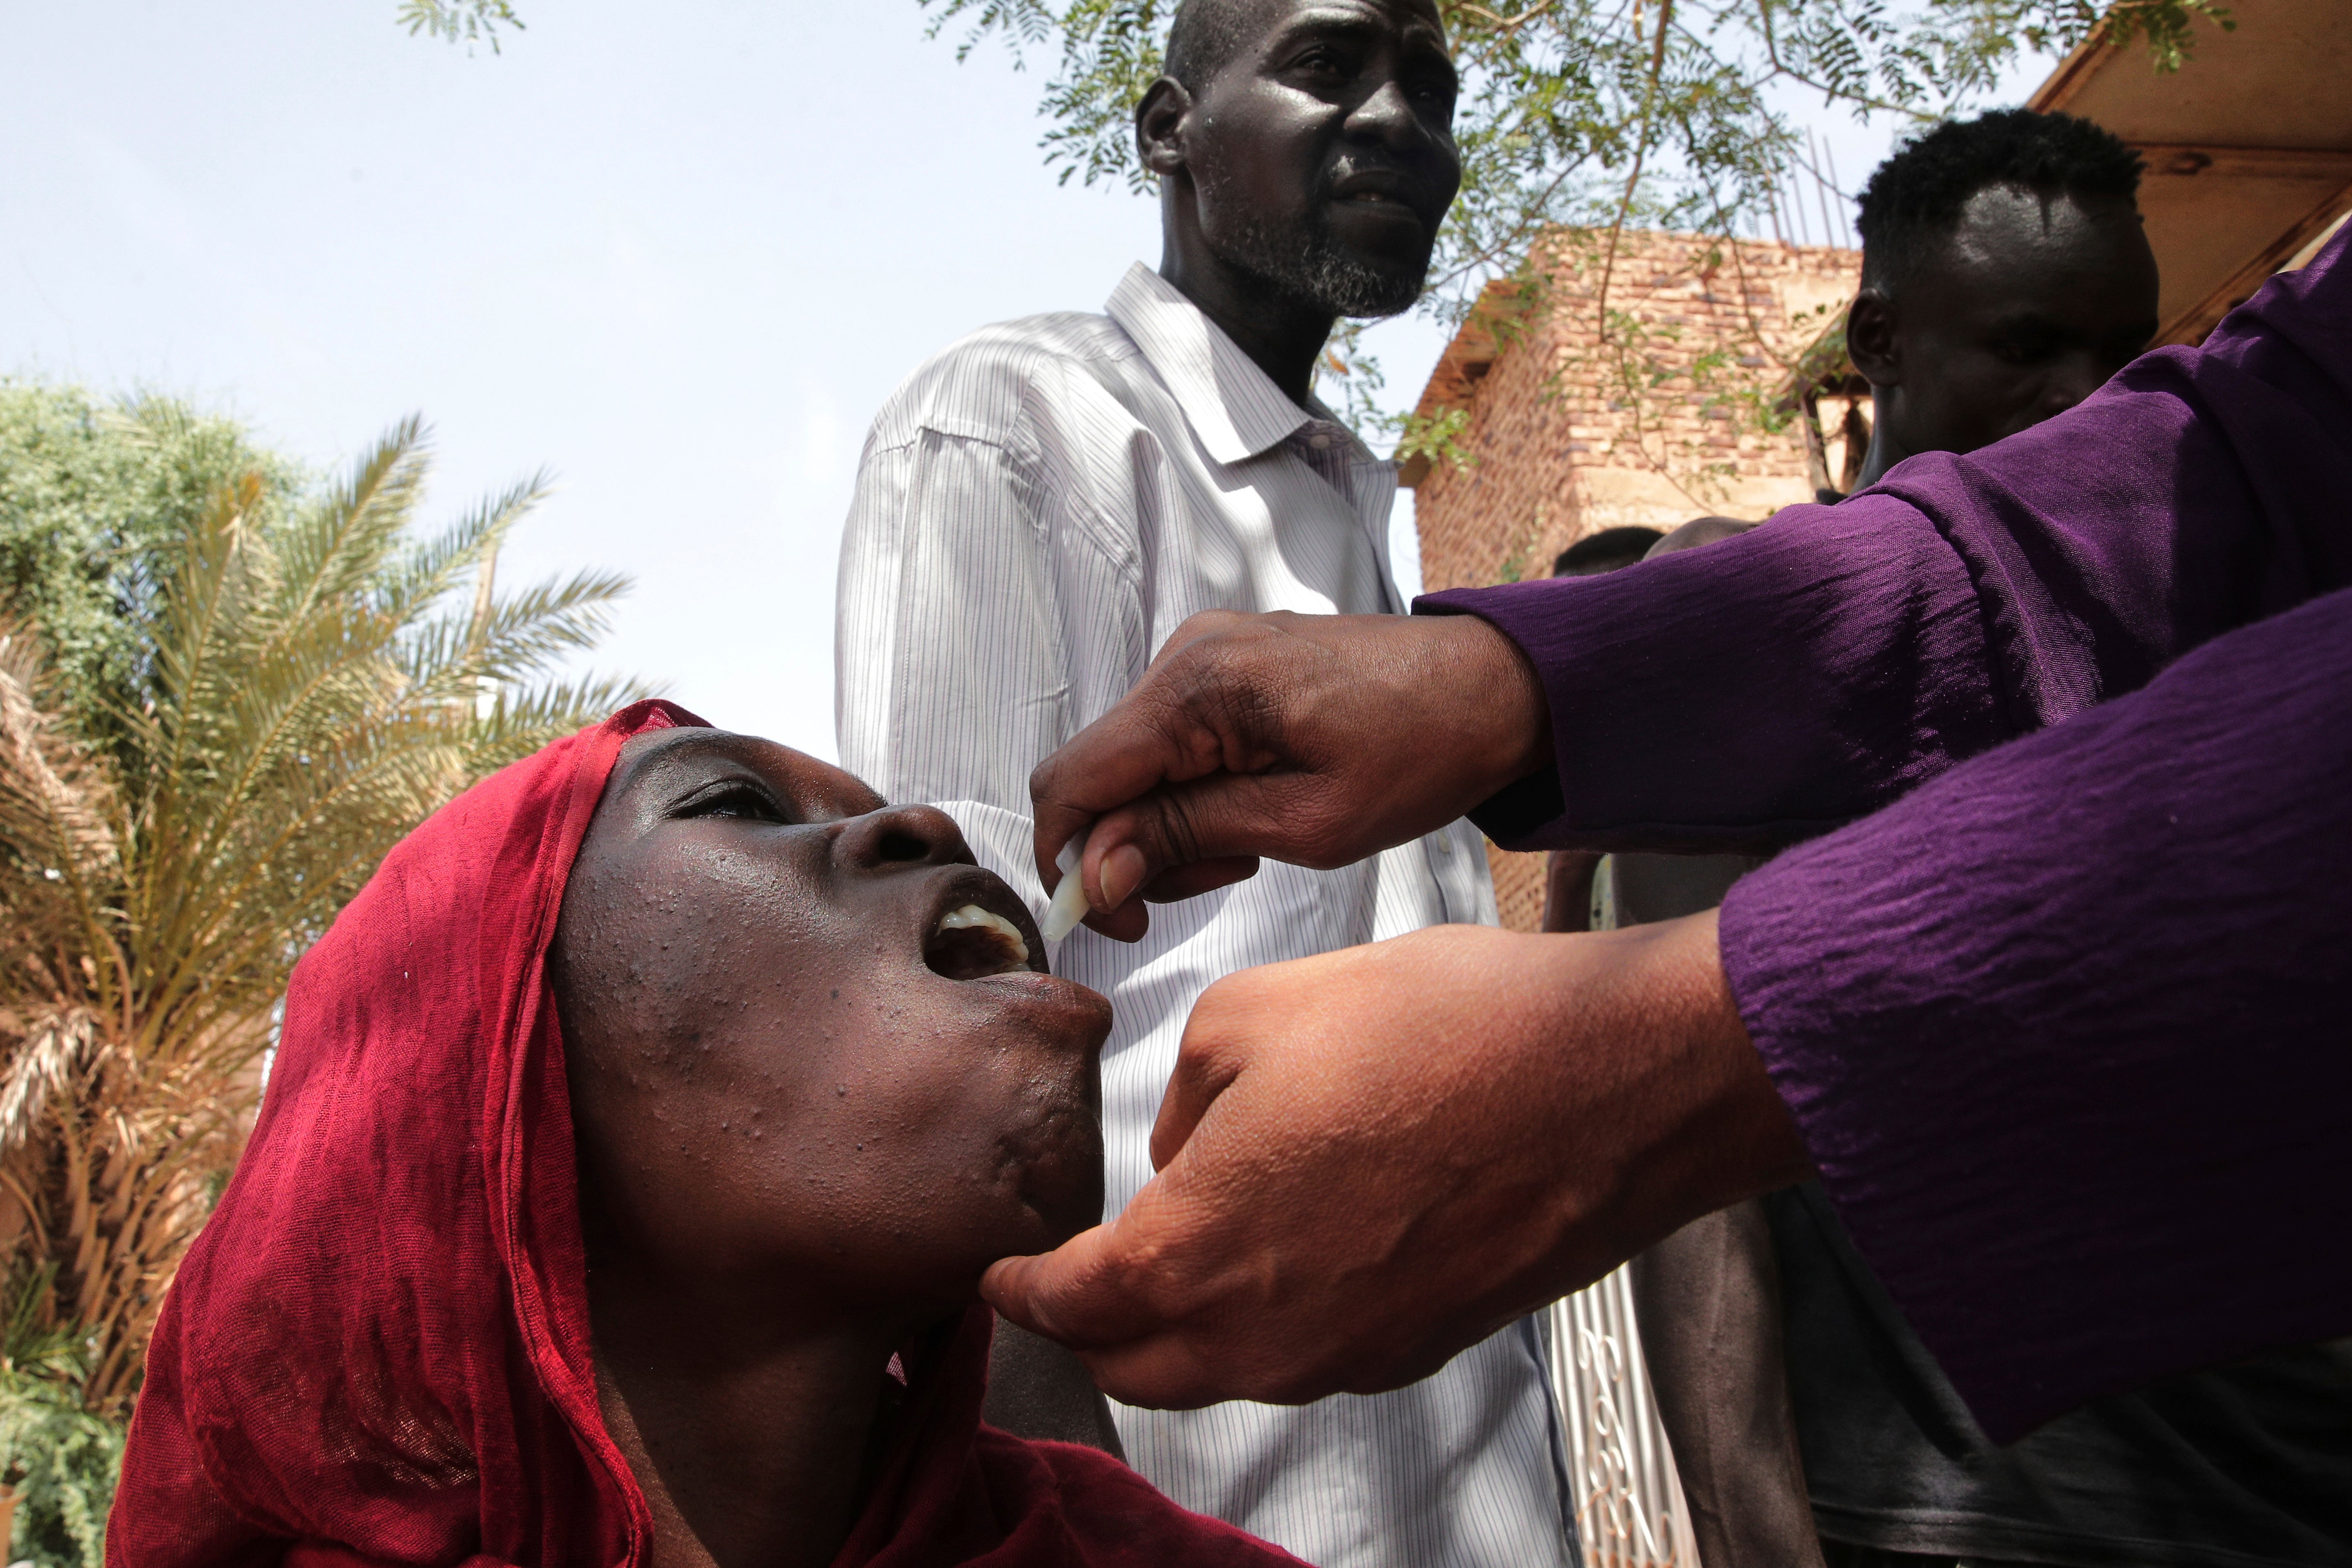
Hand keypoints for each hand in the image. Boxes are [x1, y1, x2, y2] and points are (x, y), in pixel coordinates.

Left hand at [980, 913, 1813, 1406]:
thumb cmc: (1445, 1031)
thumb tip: (1186, 1146)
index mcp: (1200, 1250)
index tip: (1001, 1273)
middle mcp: (1267, 1332)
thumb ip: (1186, 1094)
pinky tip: (1281, 1250)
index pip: (1071, 1305)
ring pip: (1221, 1369)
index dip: (1021, 1288)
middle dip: (1087, 1328)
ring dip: (1178, 1328)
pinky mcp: (1418, 1344)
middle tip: (1067, 1281)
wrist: (1612, 1081)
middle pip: (1135, 1366)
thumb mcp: (1256, 1010)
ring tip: (1169, 1260)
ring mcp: (1349, 1354)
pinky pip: (1306, 1353)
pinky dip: (1266, 1321)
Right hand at [1029, 609, 1551, 940]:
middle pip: (1097, 776)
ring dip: (1172, 825)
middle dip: (1135, 848)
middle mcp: (1184, 654)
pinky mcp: (1222, 666)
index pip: (1074, 778)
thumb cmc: (1421, 753)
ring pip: (1132, 766)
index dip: (1072, 860)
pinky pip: (1170, 744)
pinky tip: (1258, 806)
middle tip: (1228, 875)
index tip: (1120, 922)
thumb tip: (1096, 874)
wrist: (1494, 688)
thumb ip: (1191, 838)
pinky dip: (1195, 792)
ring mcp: (1201, 654)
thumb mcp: (1307, 821)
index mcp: (1198, 684)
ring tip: (1256, 842)